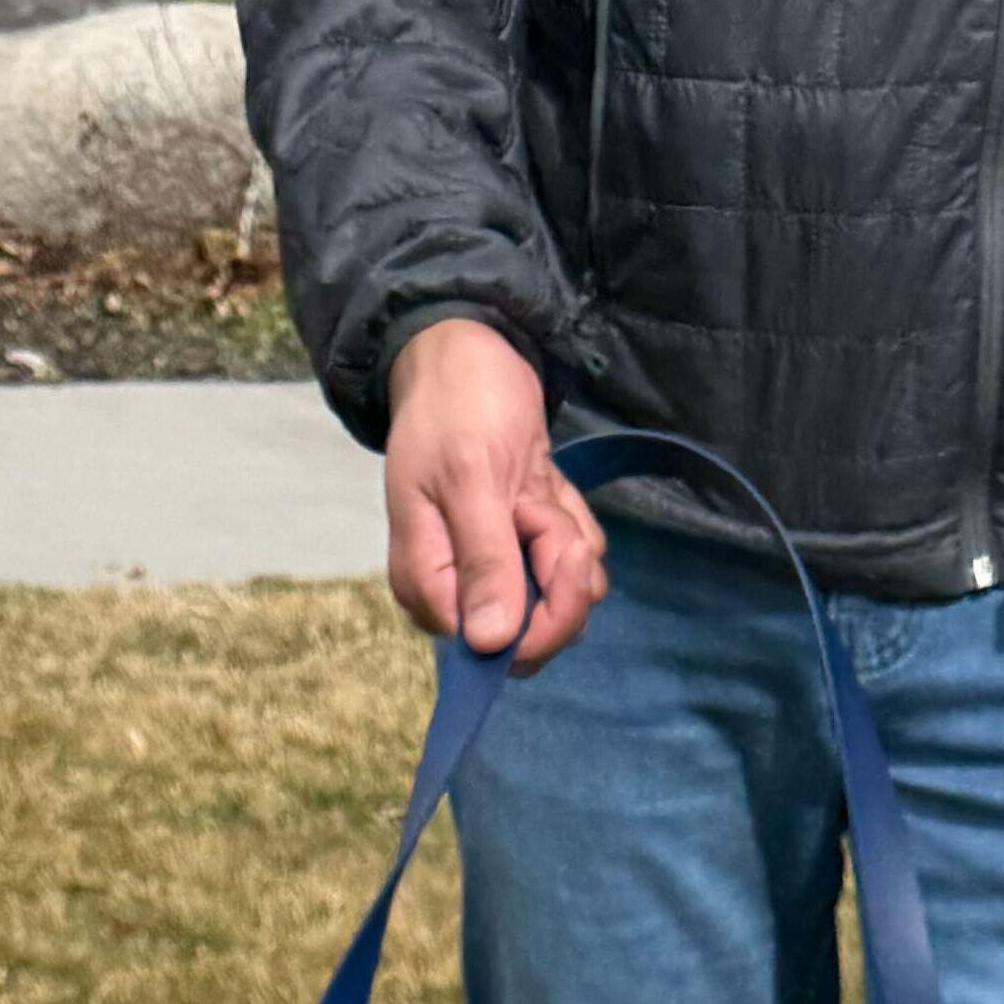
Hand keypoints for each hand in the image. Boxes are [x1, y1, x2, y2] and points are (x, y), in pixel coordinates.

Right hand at [382, 316, 606, 666]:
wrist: (467, 353)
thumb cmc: (456, 405)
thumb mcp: (469, 478)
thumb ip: (483, 561)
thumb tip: (488, 643)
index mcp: (430, 585)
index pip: (494, 650)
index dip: (538, 616)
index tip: (549, 544)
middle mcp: (460, 591)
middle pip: (536, 636)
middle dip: (561, 572)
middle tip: (543, 509)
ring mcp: (496, 571)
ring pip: (564, 598)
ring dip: (569, 541)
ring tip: (539, 490)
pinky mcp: (525, 548)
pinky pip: (573, 566)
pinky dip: (573, 526)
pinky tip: (548, 488)